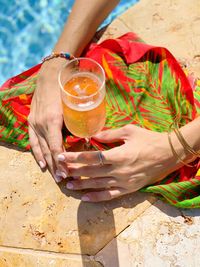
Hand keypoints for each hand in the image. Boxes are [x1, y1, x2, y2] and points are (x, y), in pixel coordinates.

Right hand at [28, 59, 66, 181]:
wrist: (49, 78)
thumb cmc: (64, 91)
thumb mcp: (72, 107)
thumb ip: (76, 124)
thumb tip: (86, 140)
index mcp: (52, 120)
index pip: (56, 146)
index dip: (61, 161)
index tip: (67, 172)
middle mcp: (41, 124)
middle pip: (49, 150)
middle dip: (56, 166)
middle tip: (64, 179)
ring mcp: (34, 124)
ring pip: (41, 148)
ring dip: (48, 163)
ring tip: (55, 175)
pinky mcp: (31, 122)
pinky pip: (33, 142)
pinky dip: (37, 153)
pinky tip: (42, 164)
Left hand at [58, 124, 185, 201]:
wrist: (168, 154)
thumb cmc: (148, 140)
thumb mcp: (129, 131)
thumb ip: (110, 133)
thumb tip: (94, 135)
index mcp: (118, 155)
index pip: (91, 157)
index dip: (75, 158)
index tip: (62, 157)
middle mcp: (118, 170)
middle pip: (91, 172)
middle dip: (74, 171)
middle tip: (60, 171)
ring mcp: (123, 182)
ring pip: (98, 185)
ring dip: (82, 185)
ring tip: (68, 184)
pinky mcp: (128, 189)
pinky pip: (110, 196)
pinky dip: (97, 197)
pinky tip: (85, 198)